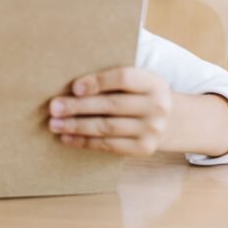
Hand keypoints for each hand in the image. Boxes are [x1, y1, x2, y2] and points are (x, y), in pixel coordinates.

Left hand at [47, 67, 172, 156]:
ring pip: (107, 127)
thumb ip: (112, 81)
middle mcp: (156, 106)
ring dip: (77, 126)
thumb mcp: (138, 83)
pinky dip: (85, 142)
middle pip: (111, 105)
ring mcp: (152, 130)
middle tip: (53, 107)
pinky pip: (109, 145)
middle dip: (78, 106)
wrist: (173, 122)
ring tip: (54, 124)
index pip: (124, 78)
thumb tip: (70, 87)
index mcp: (153, 82)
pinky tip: (67, 138)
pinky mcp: (144, 149)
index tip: (74, 87)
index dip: (98, 82)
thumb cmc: (140, 96)